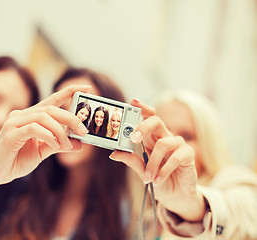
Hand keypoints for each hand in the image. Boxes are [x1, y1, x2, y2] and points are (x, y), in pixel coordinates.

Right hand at [0, 85, 90, 186]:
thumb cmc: (16, 160)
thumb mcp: (43, 151)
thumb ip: (59, 145)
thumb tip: (81, 144)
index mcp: (31, 116)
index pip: (53, 99)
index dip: (70, 91)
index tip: (87, 86)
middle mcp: (22, 114)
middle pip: (52, 108)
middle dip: (71, 118)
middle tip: (83, 130)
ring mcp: (14, 122)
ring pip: (44, 117)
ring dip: (60, 131)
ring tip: (68, 145)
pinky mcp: (10, 133)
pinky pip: (34, 128)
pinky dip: (48, 136)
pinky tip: (54, 144)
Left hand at [109, 99, 205, 221]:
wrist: (175, 197)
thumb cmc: (157, 180)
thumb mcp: (141, 171)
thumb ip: (130, 160)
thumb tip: (113, 153)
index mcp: (152, 138)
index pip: (148, 117)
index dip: (142, 108)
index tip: (133, 102)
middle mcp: (165, 137)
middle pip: (156, 121)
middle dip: (143, 126)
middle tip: (133, 139)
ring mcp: (178, 145)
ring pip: (163, 143)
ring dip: (153, 163)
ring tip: (148, 178)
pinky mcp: (188, 155)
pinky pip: (175, 157)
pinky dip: (164, 170)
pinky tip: (158, 179)